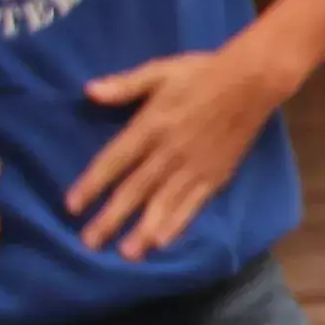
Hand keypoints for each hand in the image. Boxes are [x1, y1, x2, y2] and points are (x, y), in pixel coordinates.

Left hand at [71, 42, 293, 257]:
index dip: (92, 184)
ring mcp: (194, 167)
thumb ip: (125, 85)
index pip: (115, 160)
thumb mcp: (160, 70)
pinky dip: (178, 223)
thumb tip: (89, 92)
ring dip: (143, 229)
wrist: (252, 82)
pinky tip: (163, 241)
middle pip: (134, 189)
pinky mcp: (216, 175)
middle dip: (111, 218)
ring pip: (163, 203)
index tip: (72, 205)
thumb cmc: (202, 72)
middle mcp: (169, 152)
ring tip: (126, 254)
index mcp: (151, 125)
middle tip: (89, 242)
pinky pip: (193, 204)